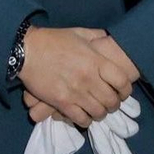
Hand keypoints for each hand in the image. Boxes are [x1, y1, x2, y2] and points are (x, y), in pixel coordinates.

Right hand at [19, 25, 135, 127]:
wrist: (27, 50)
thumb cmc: (53, 40)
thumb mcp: (78, 33)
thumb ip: (97, 36)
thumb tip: (110, 39)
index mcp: (95, 60)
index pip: (121, 81)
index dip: (126, 90)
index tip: (123, 92)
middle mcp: (88, 78)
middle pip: (112, 100)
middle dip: (114, 104)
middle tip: (111, 103)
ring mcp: (75, 92)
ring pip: (98, 112)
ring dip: (101, 113)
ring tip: (98, 109)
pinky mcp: (61, 103)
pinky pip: (81, 119)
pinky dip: (86, 120)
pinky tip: (85, 115)